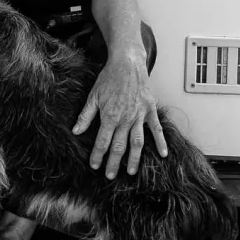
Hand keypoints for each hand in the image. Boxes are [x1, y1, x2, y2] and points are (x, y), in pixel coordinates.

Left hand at [72, 52, 167, 177]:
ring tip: (131, 172)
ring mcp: (140, 116)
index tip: (94, 166)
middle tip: (110, 176)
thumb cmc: (109, 78)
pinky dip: (161, 142)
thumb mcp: (93, 95)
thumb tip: (76, 131)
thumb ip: (86, 115)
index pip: (102, 141)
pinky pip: (156, 129)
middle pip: (119, 146)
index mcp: (110, 116)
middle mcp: (125, 119)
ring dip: (135, 159)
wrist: (127, 63)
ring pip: (138, 143)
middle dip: (114, 163)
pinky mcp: (150, 110)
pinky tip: (163, 154)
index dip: (98, 155)